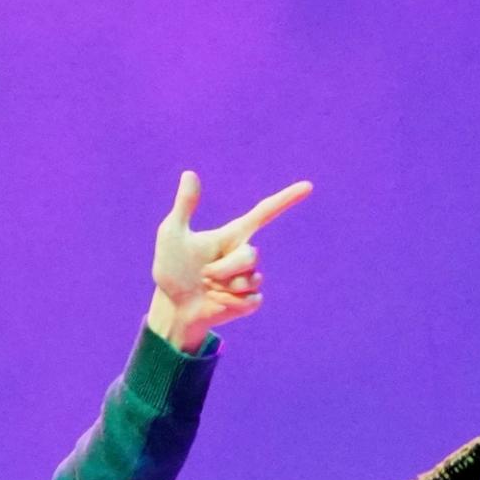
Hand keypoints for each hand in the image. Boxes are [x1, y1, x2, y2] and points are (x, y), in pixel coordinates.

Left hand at [146, 172, 312, 349]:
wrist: (174, 306)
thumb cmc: (171, 269)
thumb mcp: (173, 234)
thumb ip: (184, 206)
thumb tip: (190, 173)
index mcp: (233, 235)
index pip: (264, 213)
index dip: (286, 199)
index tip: (308, 187)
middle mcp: (244, 254)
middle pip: (251, 256)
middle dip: (222, 268)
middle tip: (203, 275)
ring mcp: (249, 278)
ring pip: (250, 280)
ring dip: (223, 287)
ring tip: (209, 288)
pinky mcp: (250, 301)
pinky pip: (251, 300)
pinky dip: (229, 303)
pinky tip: (217, 302)